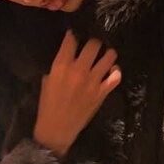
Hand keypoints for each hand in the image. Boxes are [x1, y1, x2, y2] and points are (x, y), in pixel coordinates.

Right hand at [34, 30, 121, 157]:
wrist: (57, 129)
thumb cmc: (48, 105)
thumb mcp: (47, 81)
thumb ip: (58, 66)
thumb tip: (67, 55)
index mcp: (61, 65)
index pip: (72, 39)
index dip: (75, 34)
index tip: (76, 34)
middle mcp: (79, 70)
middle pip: (93, 44)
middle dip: (94, 42)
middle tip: (93, 45)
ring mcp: (93, 81)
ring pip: (109, 56)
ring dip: (108, 53)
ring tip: (105, 55)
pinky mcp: (102, 93)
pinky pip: (116, 77)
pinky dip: (116, 72)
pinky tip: (112, 71)